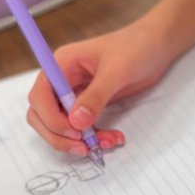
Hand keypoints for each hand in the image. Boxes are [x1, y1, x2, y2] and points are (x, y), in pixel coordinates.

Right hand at [26, 20, 173, 155]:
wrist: (155, 47)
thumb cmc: (135, 48)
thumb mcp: (117, 71)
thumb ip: (96, 96)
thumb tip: (76, 122)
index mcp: (61, 64)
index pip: (40, 96)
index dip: (51, 118)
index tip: (74, 132)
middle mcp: (62, 79)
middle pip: (41, 115)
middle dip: (59, 135)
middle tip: (85, 147)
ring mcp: (72, 93)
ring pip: (59, 125)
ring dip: (76, 141)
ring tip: (106, 143)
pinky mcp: (86, 104)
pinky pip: (79, 127)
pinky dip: (92, 137)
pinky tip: (112, 138)